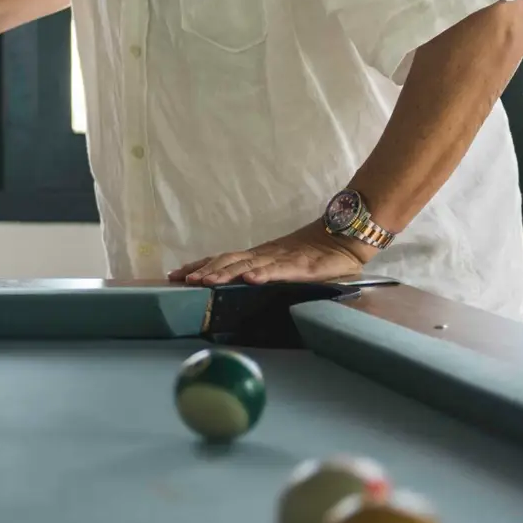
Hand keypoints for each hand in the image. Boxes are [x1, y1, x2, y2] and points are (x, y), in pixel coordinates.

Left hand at [169, 222, 373, 286]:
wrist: (345, 238)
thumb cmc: (315, 254)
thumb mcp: (284, 266)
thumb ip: (264, 272)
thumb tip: (238, 284)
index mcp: (259, 257)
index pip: (223, 260)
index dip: (200, 266)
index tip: (177, 275)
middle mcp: (265, 256)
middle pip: (229, 261)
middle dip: (204, 270)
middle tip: (181, 280)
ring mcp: (282, 259)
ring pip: (248, 265)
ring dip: (225, 273)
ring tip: (205, 281)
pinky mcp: (303, 266)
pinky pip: (280, 270)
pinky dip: (264, 274)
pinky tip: (249, 279)